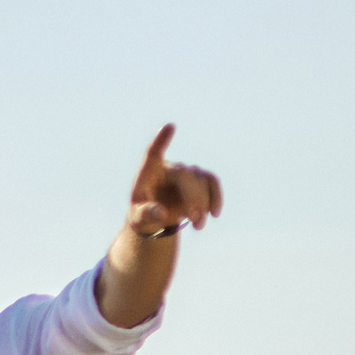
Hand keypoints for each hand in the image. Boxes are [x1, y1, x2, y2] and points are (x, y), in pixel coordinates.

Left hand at [127, 123, 223, 237]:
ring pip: (200, 181)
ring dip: (203, 204)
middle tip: (195, 220)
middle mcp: (169, 168)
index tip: (169, 126)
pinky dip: (216, 197)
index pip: (153, 153)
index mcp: (149, 172)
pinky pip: (212, 182)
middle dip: (192, 198)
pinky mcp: (200, 179)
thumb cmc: (142, 214)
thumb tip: (160, 213)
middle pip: (184, 176)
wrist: (156, 217)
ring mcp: (187, 171)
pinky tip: (214, 214)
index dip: (161, 140)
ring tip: (197, 227)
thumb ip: (146, 215)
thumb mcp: (139, 219)